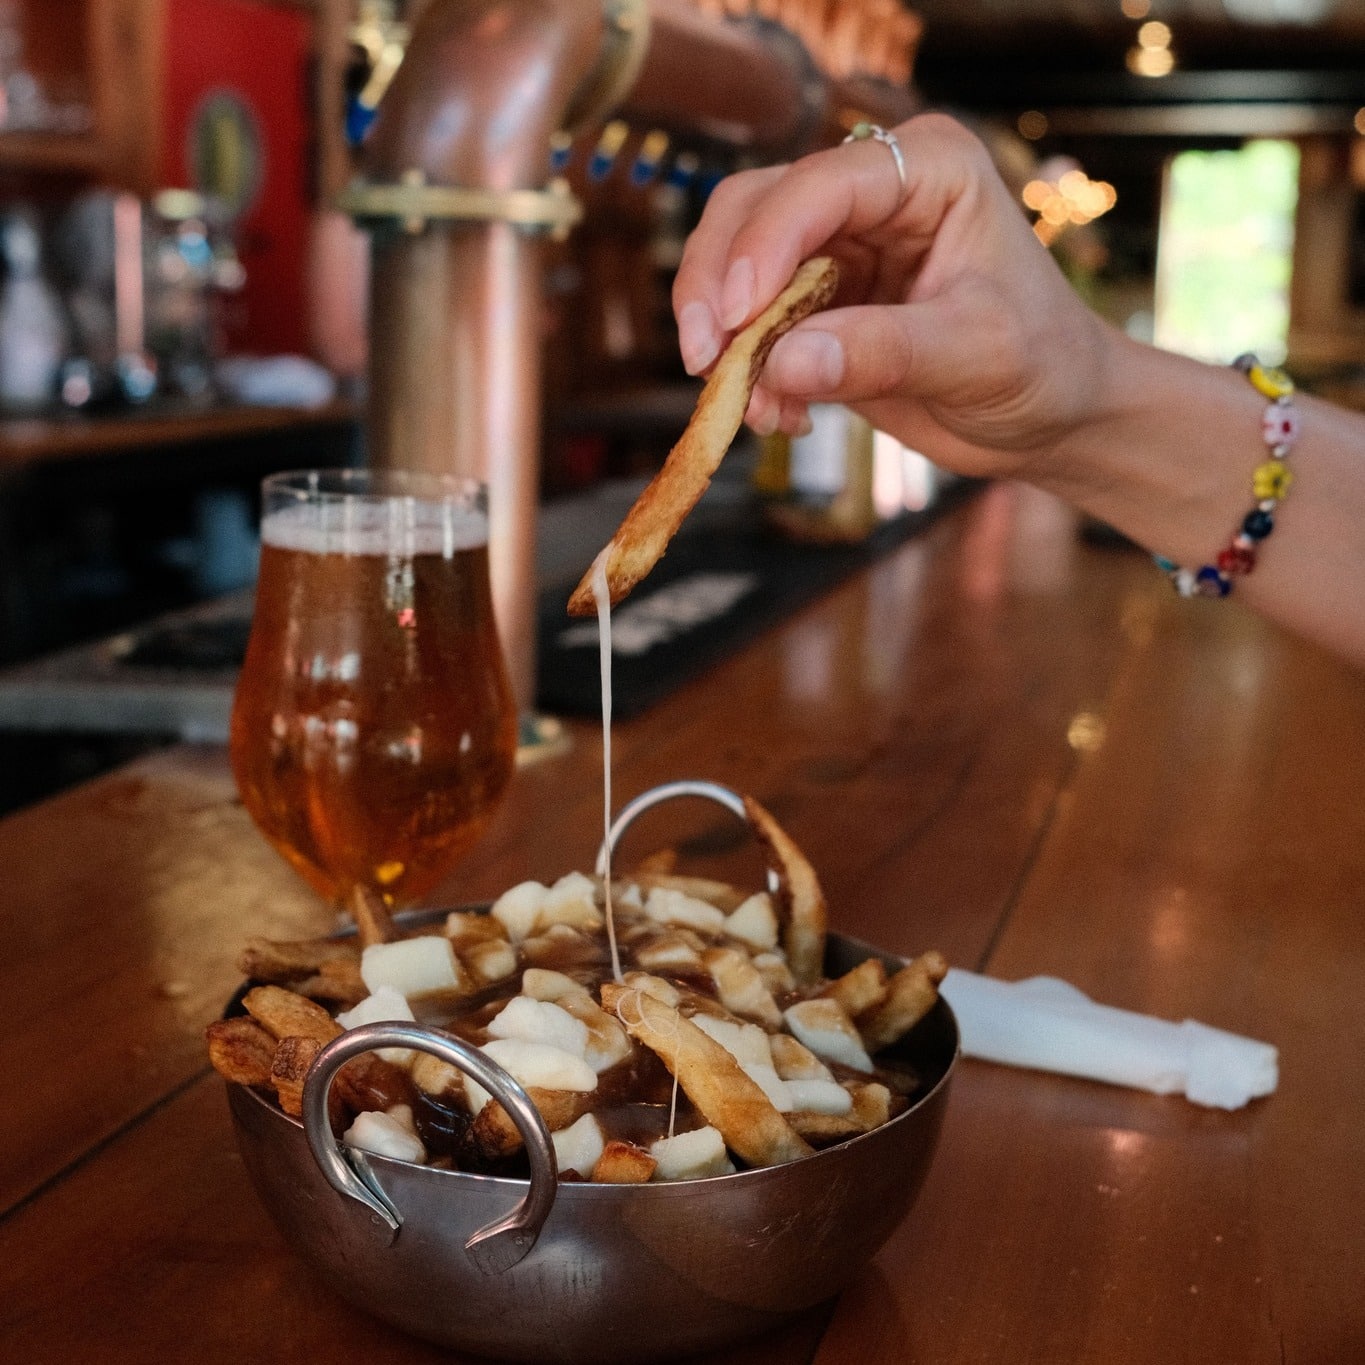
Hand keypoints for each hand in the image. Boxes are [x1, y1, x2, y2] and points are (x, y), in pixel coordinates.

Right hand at [672, 113, 1115, 481]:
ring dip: (726, 338)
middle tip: (707, 361)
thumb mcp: (975, 356)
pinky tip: (781, 417)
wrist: (1050, 417)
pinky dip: (749, 374)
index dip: (762, 247)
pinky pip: (753, 328)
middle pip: (751, 211)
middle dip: (717, 287)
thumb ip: (880, 353)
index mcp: (926, 170)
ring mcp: (837, 248)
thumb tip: (779, 365)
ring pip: (735, 266)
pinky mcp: (817, 305)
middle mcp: (872, 194)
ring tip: (752, 406)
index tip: (732, 320)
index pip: (817, 186)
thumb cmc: (1041, 366)